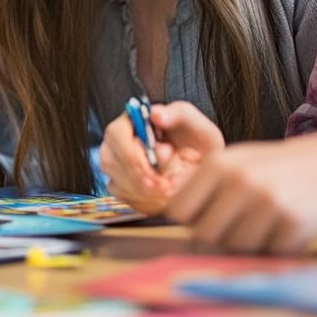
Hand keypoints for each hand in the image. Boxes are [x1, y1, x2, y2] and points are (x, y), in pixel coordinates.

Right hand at [100, 102, 216, 213]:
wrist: (204, 170)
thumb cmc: (198, 146)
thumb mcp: (198, 126)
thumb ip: (180, 114)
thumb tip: (156, 114)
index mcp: (133, 120)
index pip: (117, 135)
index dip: (133, 158)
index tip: (155, 174)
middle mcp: (118, 141)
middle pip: (112, 162)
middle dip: (141, 180)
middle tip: (167, 187)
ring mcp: (116, 164)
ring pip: (118, 182)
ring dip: (146, 193)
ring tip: (171, 189)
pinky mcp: (120, 184)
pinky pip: (125, 197)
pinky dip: (146, 201)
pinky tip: (163, 196)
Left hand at [166, 127, 316, 253]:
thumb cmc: (281, 168)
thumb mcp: (239, 161)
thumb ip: (205, 185)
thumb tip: (172, 215)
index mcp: (219, 164)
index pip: (179, 211)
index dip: (192, 220)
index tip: (209, 218)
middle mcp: (239, 181)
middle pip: (205, 235)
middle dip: (220, 236)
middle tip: (243, 224)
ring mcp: (267, 202)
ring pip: (235, 248)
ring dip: (251, 244)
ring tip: (268, 224)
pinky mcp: (293, 223)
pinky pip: (269, 252)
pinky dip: (278, 247)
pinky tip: (289, 227)